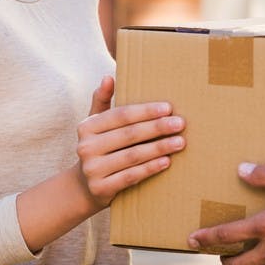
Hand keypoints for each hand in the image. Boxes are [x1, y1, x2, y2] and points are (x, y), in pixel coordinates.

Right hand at [75, 76, 185, 209]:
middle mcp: (86, 147)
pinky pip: (131, 176)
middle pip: (129, 134)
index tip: (169, 108)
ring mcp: (92, 169)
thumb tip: (108, 77)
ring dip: (159, 148)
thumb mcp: (95, 124)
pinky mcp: (101, 188)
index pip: (121, 115)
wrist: (84, 187)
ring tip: (180, 142)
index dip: (145, 111)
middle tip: (180, 123)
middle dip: (157, 127)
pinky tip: (167, 161)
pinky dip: (150, 168)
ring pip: (132, 155)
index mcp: (87, 127)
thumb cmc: (99, 148)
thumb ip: (102, 100)